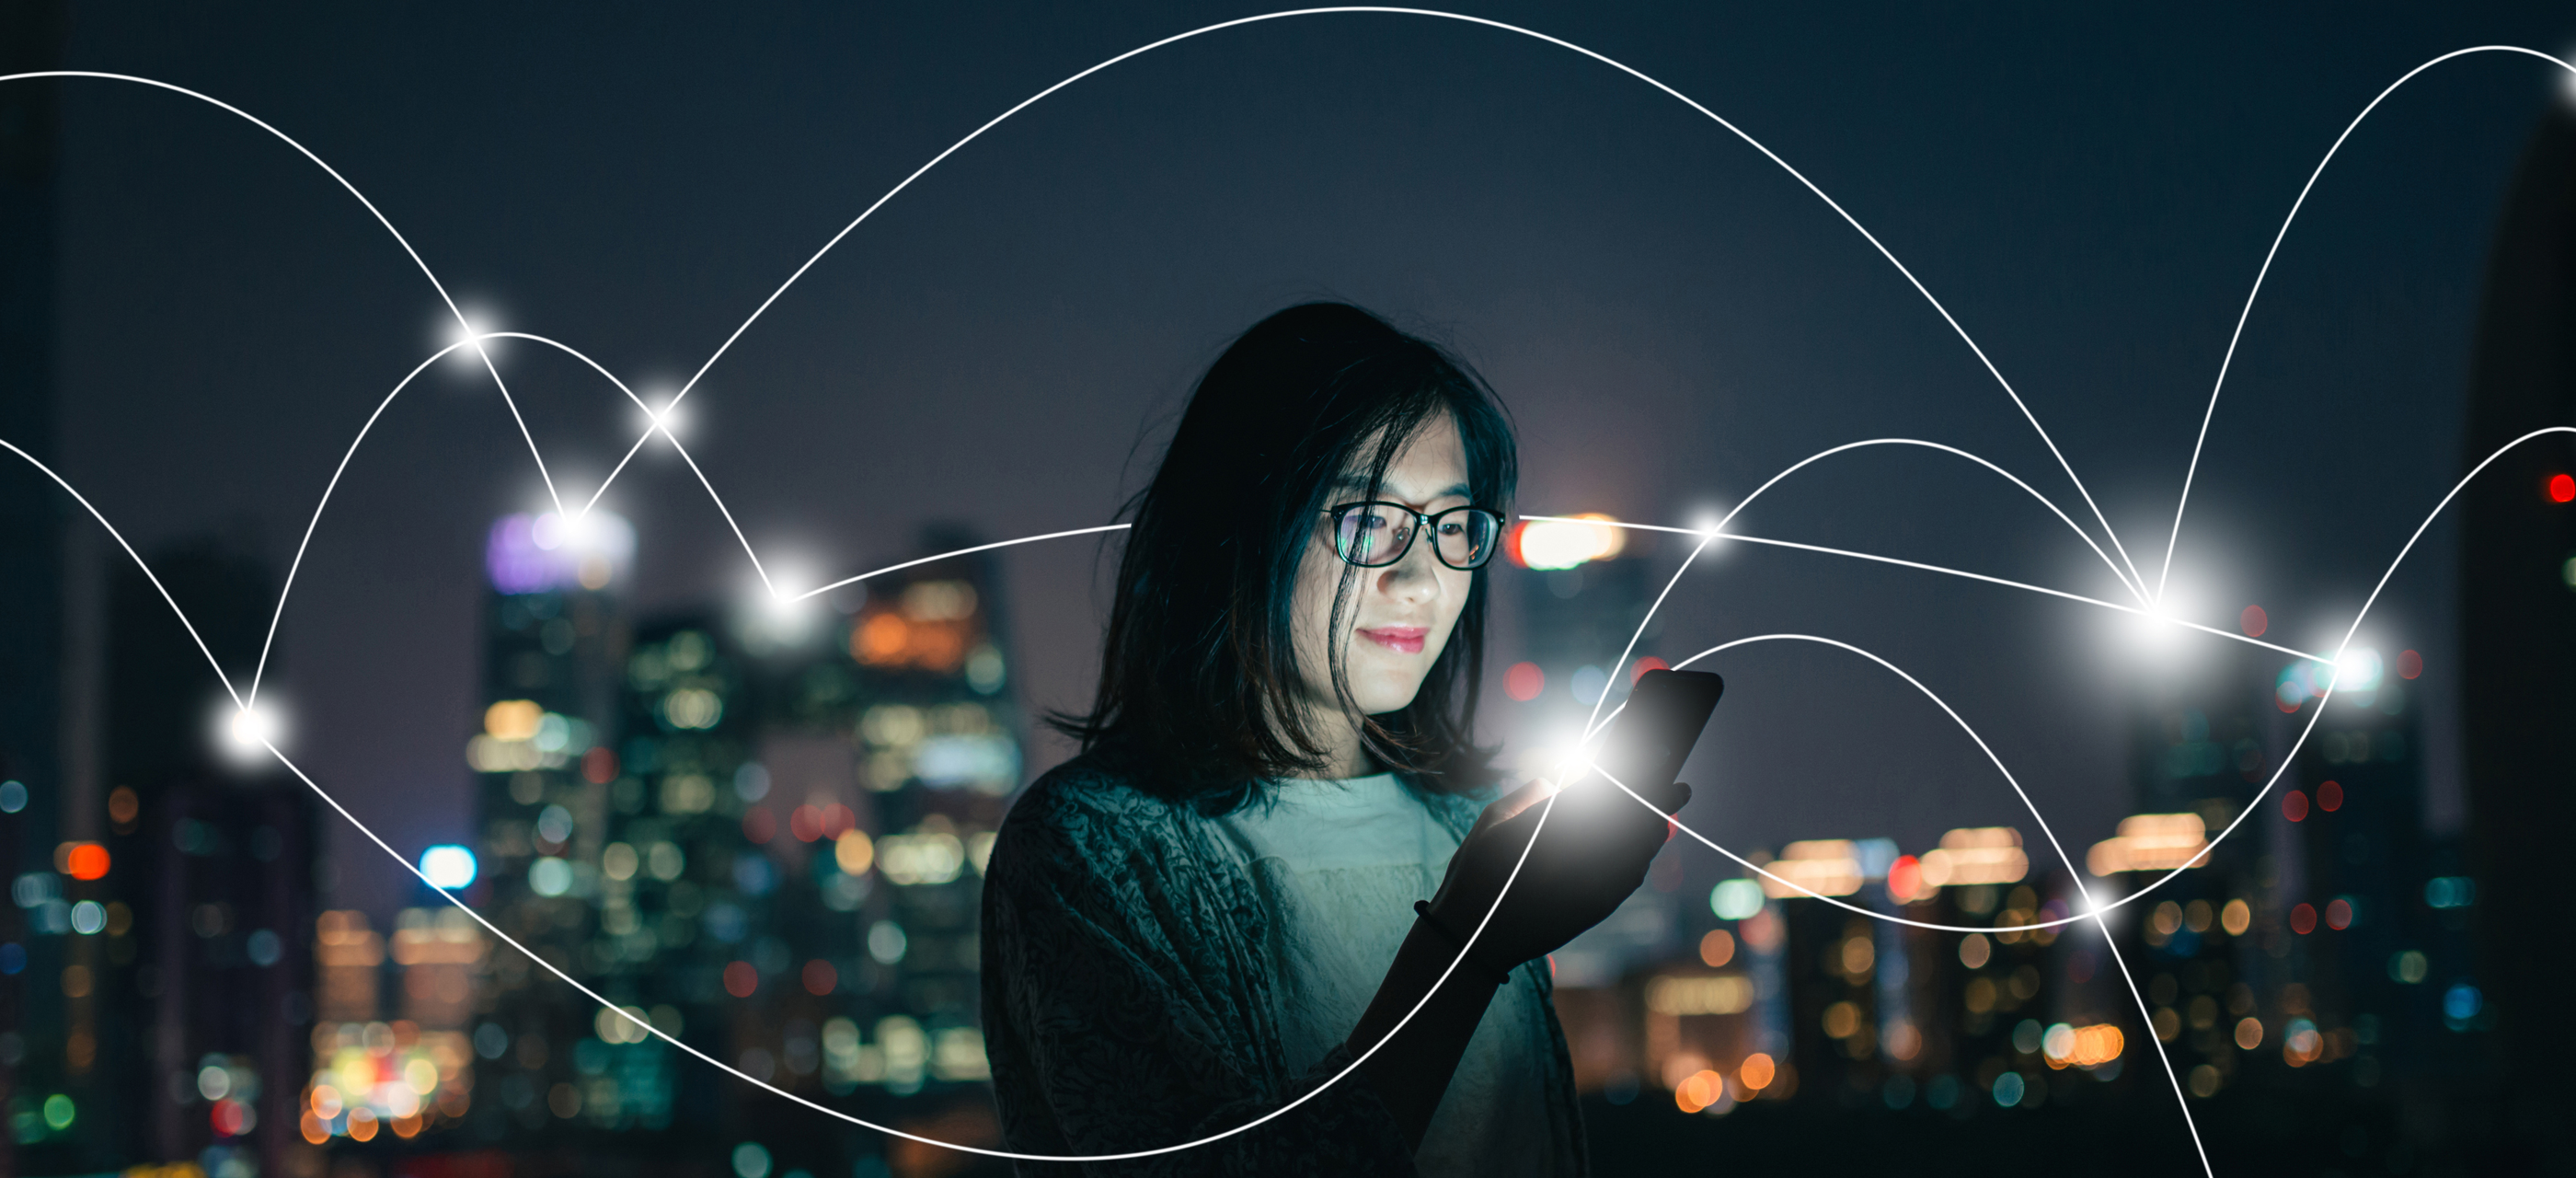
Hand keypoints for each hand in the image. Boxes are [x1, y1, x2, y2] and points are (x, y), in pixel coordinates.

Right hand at [1422, 772, 1690, 969]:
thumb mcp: (1493, 820)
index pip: (1612, 790)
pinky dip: (1643, 855)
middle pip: (1636, 817)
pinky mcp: (1599, 906)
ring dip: (1656, 825)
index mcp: (1555, 821)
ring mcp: (1595, 881)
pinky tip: (1647, 842)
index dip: (1641, 775)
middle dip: (1659, 799)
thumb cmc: (1477, 874)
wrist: (1477, 937)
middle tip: (1678, 786)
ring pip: (1641, 847)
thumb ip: (1531, 794)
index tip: (1659, 761)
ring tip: (1667, 808)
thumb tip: (1559, 780)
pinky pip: (1632, 875)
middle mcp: (1583, 850)